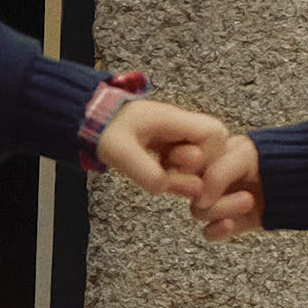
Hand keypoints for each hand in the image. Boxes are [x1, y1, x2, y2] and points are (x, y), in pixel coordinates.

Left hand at [95, 98, 227, 201]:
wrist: (92, 121)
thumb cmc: (105, 130)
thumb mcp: (119, 151)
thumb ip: (144, 170)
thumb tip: (165, 188)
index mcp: (174, 119)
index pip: (215, 134)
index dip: (208, 156)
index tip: (180, 166)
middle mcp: (181, 126)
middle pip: (214, 148)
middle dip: (197, 168)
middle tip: (168, 172)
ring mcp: (177, 137)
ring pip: (201, 159)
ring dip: (185, 174)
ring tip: (161, 173)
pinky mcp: (171, 147)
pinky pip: (186, 165)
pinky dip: (176, 175)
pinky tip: (158, 175)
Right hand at [189, 134, 263, 239]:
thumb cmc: (280, 158)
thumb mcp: (245, 154)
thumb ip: (217, 173)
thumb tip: (199, 199)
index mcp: (212, 155)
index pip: (184, 166)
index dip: (187, 174)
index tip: (200, 180)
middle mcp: (214, 178)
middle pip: (191, 194)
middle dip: (214, 196)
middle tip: (242, 194)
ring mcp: (223, 200)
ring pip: (200, 212)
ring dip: (221, 210)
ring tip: (249, 201)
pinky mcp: (234, 221)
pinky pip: (210, 232)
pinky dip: (217, 230)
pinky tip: (231, 224)